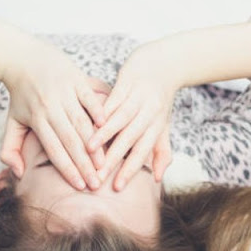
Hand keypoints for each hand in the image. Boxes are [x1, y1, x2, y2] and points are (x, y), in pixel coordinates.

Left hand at [0, 39, 107, 190]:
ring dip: (95, 143)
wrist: (24, 58)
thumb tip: (18, 173)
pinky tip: (107, 126)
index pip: (54, 149)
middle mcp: (50, 107)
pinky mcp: (76, 79)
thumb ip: (10, 149)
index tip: (79, 185)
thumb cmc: (21, 95)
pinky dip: (98, 111)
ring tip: (105, 163)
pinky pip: (89, 98)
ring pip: (82, 122)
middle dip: (84, 164)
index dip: (67, 169)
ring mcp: (64, 92)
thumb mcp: (11, 122)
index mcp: (36, 120)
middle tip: (96, 183)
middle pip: (70, 140)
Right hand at [87, 41, 176, 189]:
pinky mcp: (127, 82)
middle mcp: (150, 112)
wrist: (161, 64)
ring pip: (121, 118)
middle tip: (99, 175)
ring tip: (89, 149)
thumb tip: (157, 178)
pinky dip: (102, 111)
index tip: (116, 186)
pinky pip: (113, 99)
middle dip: (114, 158)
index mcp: (157, 125)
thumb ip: (160, 152)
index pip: (143, 151)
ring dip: (105, 134)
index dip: (130, 169)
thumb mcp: (162, 126)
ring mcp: (139, 96)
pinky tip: (88, 121)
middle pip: (131, 138)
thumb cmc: (158, 100)